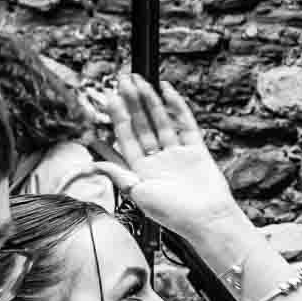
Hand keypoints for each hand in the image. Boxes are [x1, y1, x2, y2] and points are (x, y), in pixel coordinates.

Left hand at [91, 74, 253, 247]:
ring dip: (150, 100)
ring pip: (160, 121)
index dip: (118, 118)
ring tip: (139, 81)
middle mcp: (157, 160)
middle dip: (132, 103)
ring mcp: (176, 153)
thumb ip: (118, 175)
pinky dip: (176, 106)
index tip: (110, 98)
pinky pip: (184, 123)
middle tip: (122, 81)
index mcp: (141, 171)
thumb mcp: (139, 194)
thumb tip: (93, 165)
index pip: (126, 139)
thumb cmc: (174, 214)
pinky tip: (166, 90)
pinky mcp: (195, 149)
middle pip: (141, 126)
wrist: (208, 220)